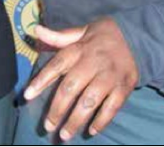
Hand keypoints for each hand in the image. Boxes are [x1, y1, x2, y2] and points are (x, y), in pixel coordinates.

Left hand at [24, 19, 138, 141]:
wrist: (136, 36)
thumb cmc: (102, 37)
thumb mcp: (81, 32)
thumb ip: (58, 37)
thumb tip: (36, 29)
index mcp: (79, 49)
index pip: (56, 65)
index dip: (41, 80)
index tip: (27, 96)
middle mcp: (93, 62)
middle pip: (71, 88)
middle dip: (58, 109)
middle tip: (48, 126)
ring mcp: (109, 76)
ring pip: (90, 101)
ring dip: (76, 120)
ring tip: (65, 134)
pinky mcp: (124, 87)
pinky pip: (112, 107)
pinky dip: (101, 120)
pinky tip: (91, 131)